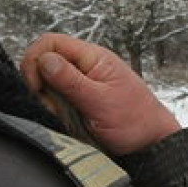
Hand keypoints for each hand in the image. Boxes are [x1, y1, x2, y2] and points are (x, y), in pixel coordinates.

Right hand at [20, 33, 180, 155]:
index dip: (36, 60)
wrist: (152, 144)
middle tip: (53, 106)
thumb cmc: (136, 122)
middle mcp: (85, 66)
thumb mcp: (100, 102)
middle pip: (45, 62)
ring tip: (64, 116)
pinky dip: (55, 110)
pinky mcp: (79, 100)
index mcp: (93, 58)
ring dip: (48, 101)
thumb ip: (71, 80)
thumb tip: (44, 59)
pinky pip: (56, 99)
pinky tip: (66, 120)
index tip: (37, 86)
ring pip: (48, 83)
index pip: (51, 42)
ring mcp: (81, 83)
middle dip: (40, 85)